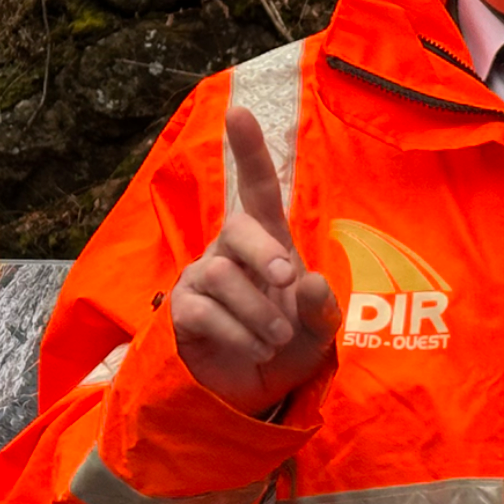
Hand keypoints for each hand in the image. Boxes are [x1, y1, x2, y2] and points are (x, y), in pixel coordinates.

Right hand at [170, 107, 339, 414]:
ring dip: (258, 312)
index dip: (250, 152)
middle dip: (265, 253)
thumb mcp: (320, 330)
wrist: (255, 391)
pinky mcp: (181, 311)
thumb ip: (322, 307)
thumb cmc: (290, 343)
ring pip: (223, 277)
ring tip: (275, 339)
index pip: (258, 189)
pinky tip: (252, 349)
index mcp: (269, 241)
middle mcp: (230, 251)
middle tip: (287, 281)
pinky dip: (236, 334)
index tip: (240, 112)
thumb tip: (307, 278)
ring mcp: (201, 278)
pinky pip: (204, 312)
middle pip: (238, 228)